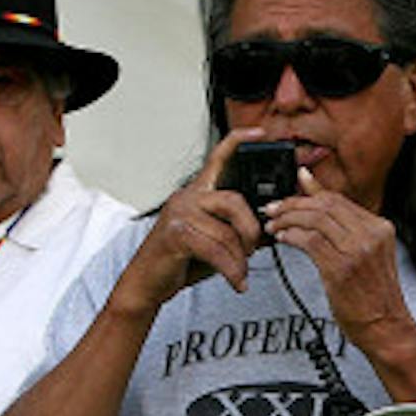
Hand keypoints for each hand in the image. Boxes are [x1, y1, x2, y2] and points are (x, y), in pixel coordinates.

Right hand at [124, 129, 264, 303]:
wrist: (147, 282)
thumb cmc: (180, 260)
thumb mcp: (214, 241)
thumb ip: (236, 229)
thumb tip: (268, 228)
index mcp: (198, 193)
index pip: (218, 158)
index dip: (239, 141)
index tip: (261, 133)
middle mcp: (188, 197)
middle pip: (234, 200)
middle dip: (251, 229)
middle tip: (254, 249)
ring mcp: (180, 213)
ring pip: (227, 230)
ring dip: (240, 258)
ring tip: (240, 271)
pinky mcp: (176, 234)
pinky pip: (216, 249)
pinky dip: (231, 269)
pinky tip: (236, 280)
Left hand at [263, 167, 409, 345]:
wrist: (386, 327)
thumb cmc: (374, 295)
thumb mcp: (366, 252)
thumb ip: (343, 225)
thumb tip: (314, 191)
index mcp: (380, 228)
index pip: (337, 199)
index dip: (306, 194)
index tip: (287, 197)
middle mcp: (371, 235)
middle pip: (324, 205)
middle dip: (292, 204)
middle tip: (273, 210)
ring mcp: (357, 251)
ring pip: (315, 219)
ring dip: (287, 220)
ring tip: (274, 226)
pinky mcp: (341, 268)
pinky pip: (309, 242)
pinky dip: (291, 237)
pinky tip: (283, 240)